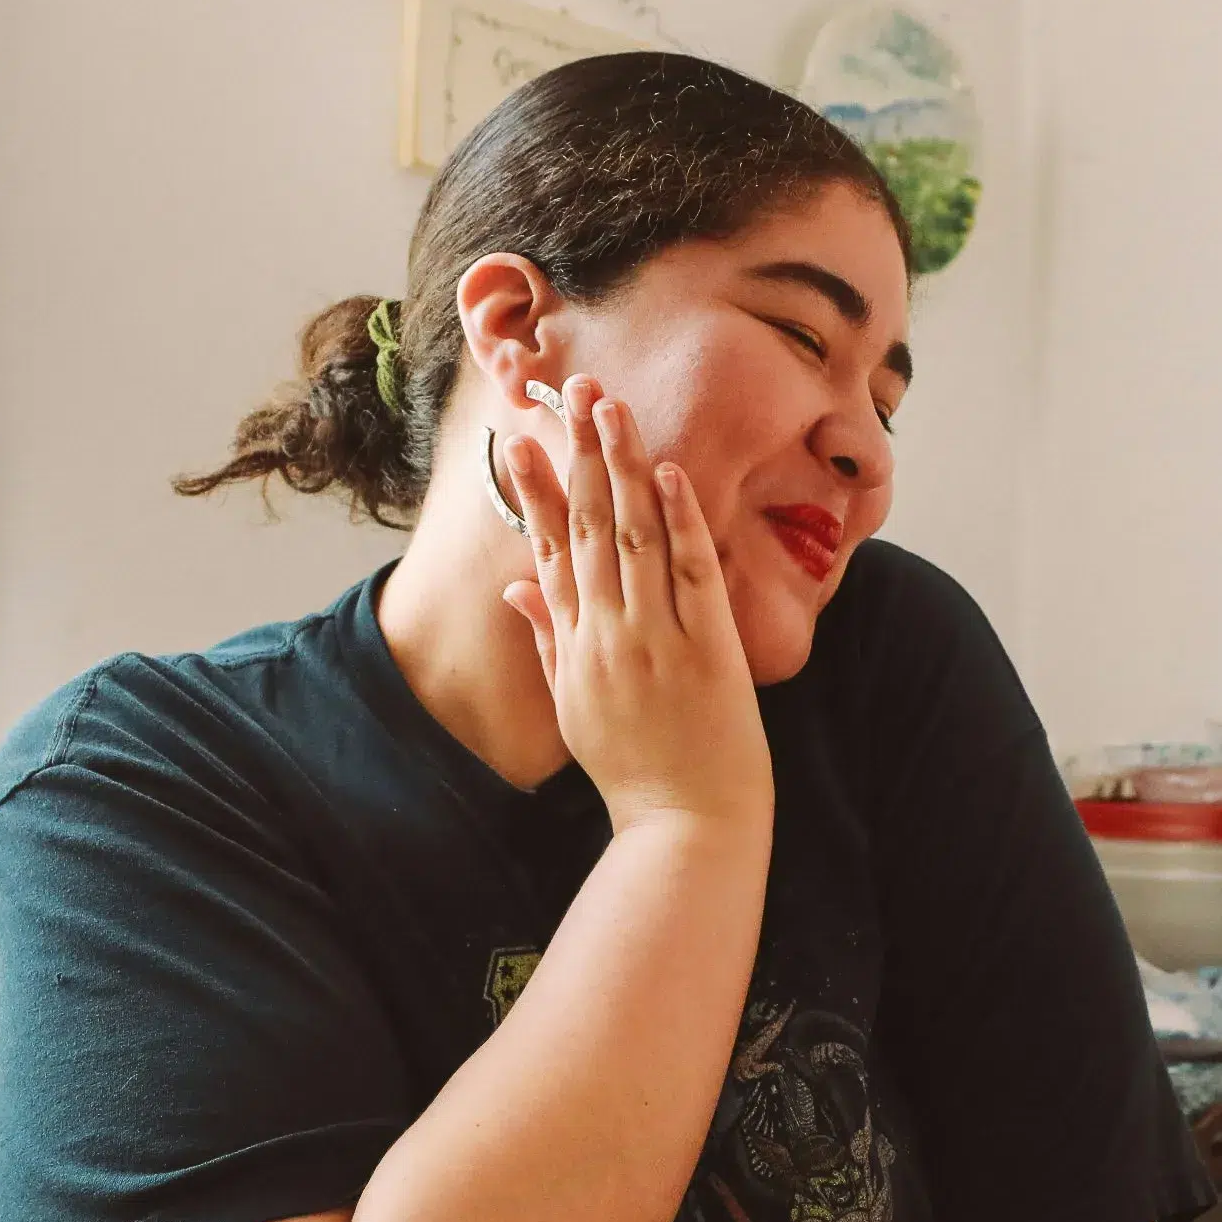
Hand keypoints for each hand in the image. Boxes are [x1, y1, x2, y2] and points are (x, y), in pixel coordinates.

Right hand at [501, 376, 771, 838]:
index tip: (522, 440)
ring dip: (623, 468)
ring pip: (633, 536)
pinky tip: (669, 475)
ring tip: (613, 410)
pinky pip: (690, 573)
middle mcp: (606, 635)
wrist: (684, 826)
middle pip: (587, 529)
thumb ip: (547, 640)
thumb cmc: (633, 769)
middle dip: (579, 456)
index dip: (535, 492)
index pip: (547, 551)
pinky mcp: (705, 650)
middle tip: (574, 394)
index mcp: (573, 647)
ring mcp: (655, 640)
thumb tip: (516, 587)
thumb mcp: (573, 707)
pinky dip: (679, 522)